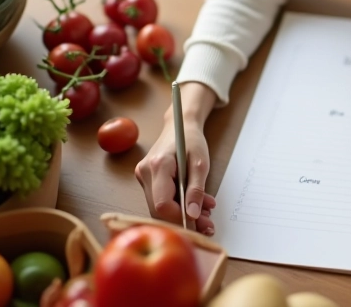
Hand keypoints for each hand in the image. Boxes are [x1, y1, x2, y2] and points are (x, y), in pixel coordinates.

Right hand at [134, 82, 219, 234]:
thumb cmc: (190, 140)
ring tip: (206, 215)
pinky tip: (196, 206)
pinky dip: (178, 206)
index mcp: (158, 165)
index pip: (162, 203)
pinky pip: (161, 200)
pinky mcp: (146, 180)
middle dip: (183, 220)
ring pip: (160, 207)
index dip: (179, 218)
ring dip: (183, 214)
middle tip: (207, 224)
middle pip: (159, 209)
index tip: (198, 223)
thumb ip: (196, 189)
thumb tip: (192, 214)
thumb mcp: (201, 164)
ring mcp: (143, 177)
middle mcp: (145, 172)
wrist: (180, 125)